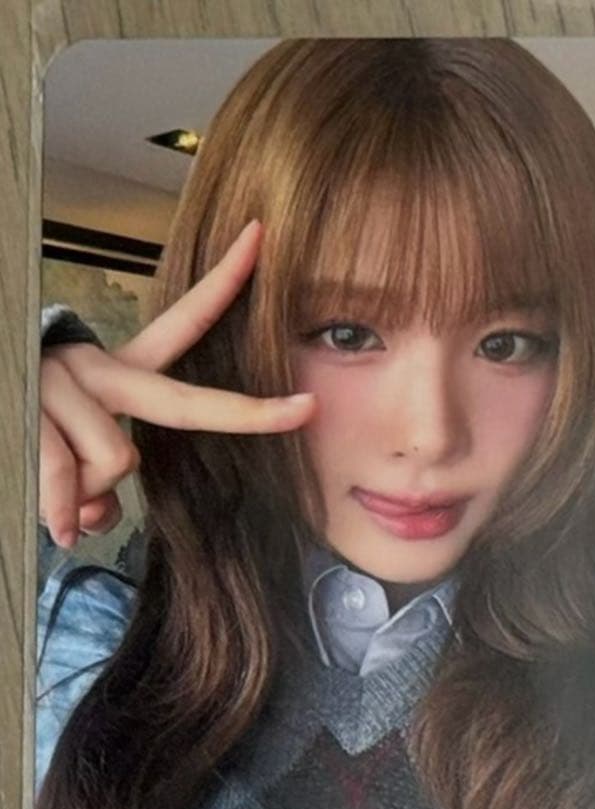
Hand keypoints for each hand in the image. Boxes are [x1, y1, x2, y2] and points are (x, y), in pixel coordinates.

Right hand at [39, 221, 314, 548]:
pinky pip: (68, 476)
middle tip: (306, 410)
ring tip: (57, 491)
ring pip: (118, 457)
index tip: (261, 238)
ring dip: (87, 491)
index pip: (180, 321)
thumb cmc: (24, 426)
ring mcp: (66, 384)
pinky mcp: (32, 408)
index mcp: (118, 370)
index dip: (222, 283)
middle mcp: (98, 367)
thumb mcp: (67, 454)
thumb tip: (95, 518)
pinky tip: (58, 524)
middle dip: (252, 412)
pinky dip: (62, 510)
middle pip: (186, 403)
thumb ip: (92, 487)